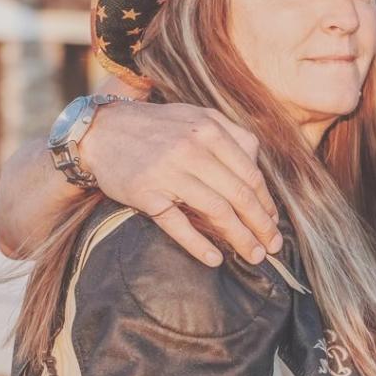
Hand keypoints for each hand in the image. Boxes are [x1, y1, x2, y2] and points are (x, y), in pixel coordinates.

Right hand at [78, 79, 280, 266]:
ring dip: (240, 238)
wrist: (101, 131)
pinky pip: (177, 224)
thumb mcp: (197, 116)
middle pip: (239, 195)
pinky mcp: (145, 193)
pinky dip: (198, 244)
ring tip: (254, 255)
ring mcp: (168, 172)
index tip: (273, 222)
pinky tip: (215, 259)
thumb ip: (231, 136)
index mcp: (210, 130)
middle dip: (261, 225)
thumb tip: (257, 167)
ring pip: (216, 211)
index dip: (266, 202)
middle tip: (274, 247)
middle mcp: (192, 150)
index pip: (250, 174)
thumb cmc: (157, 127)